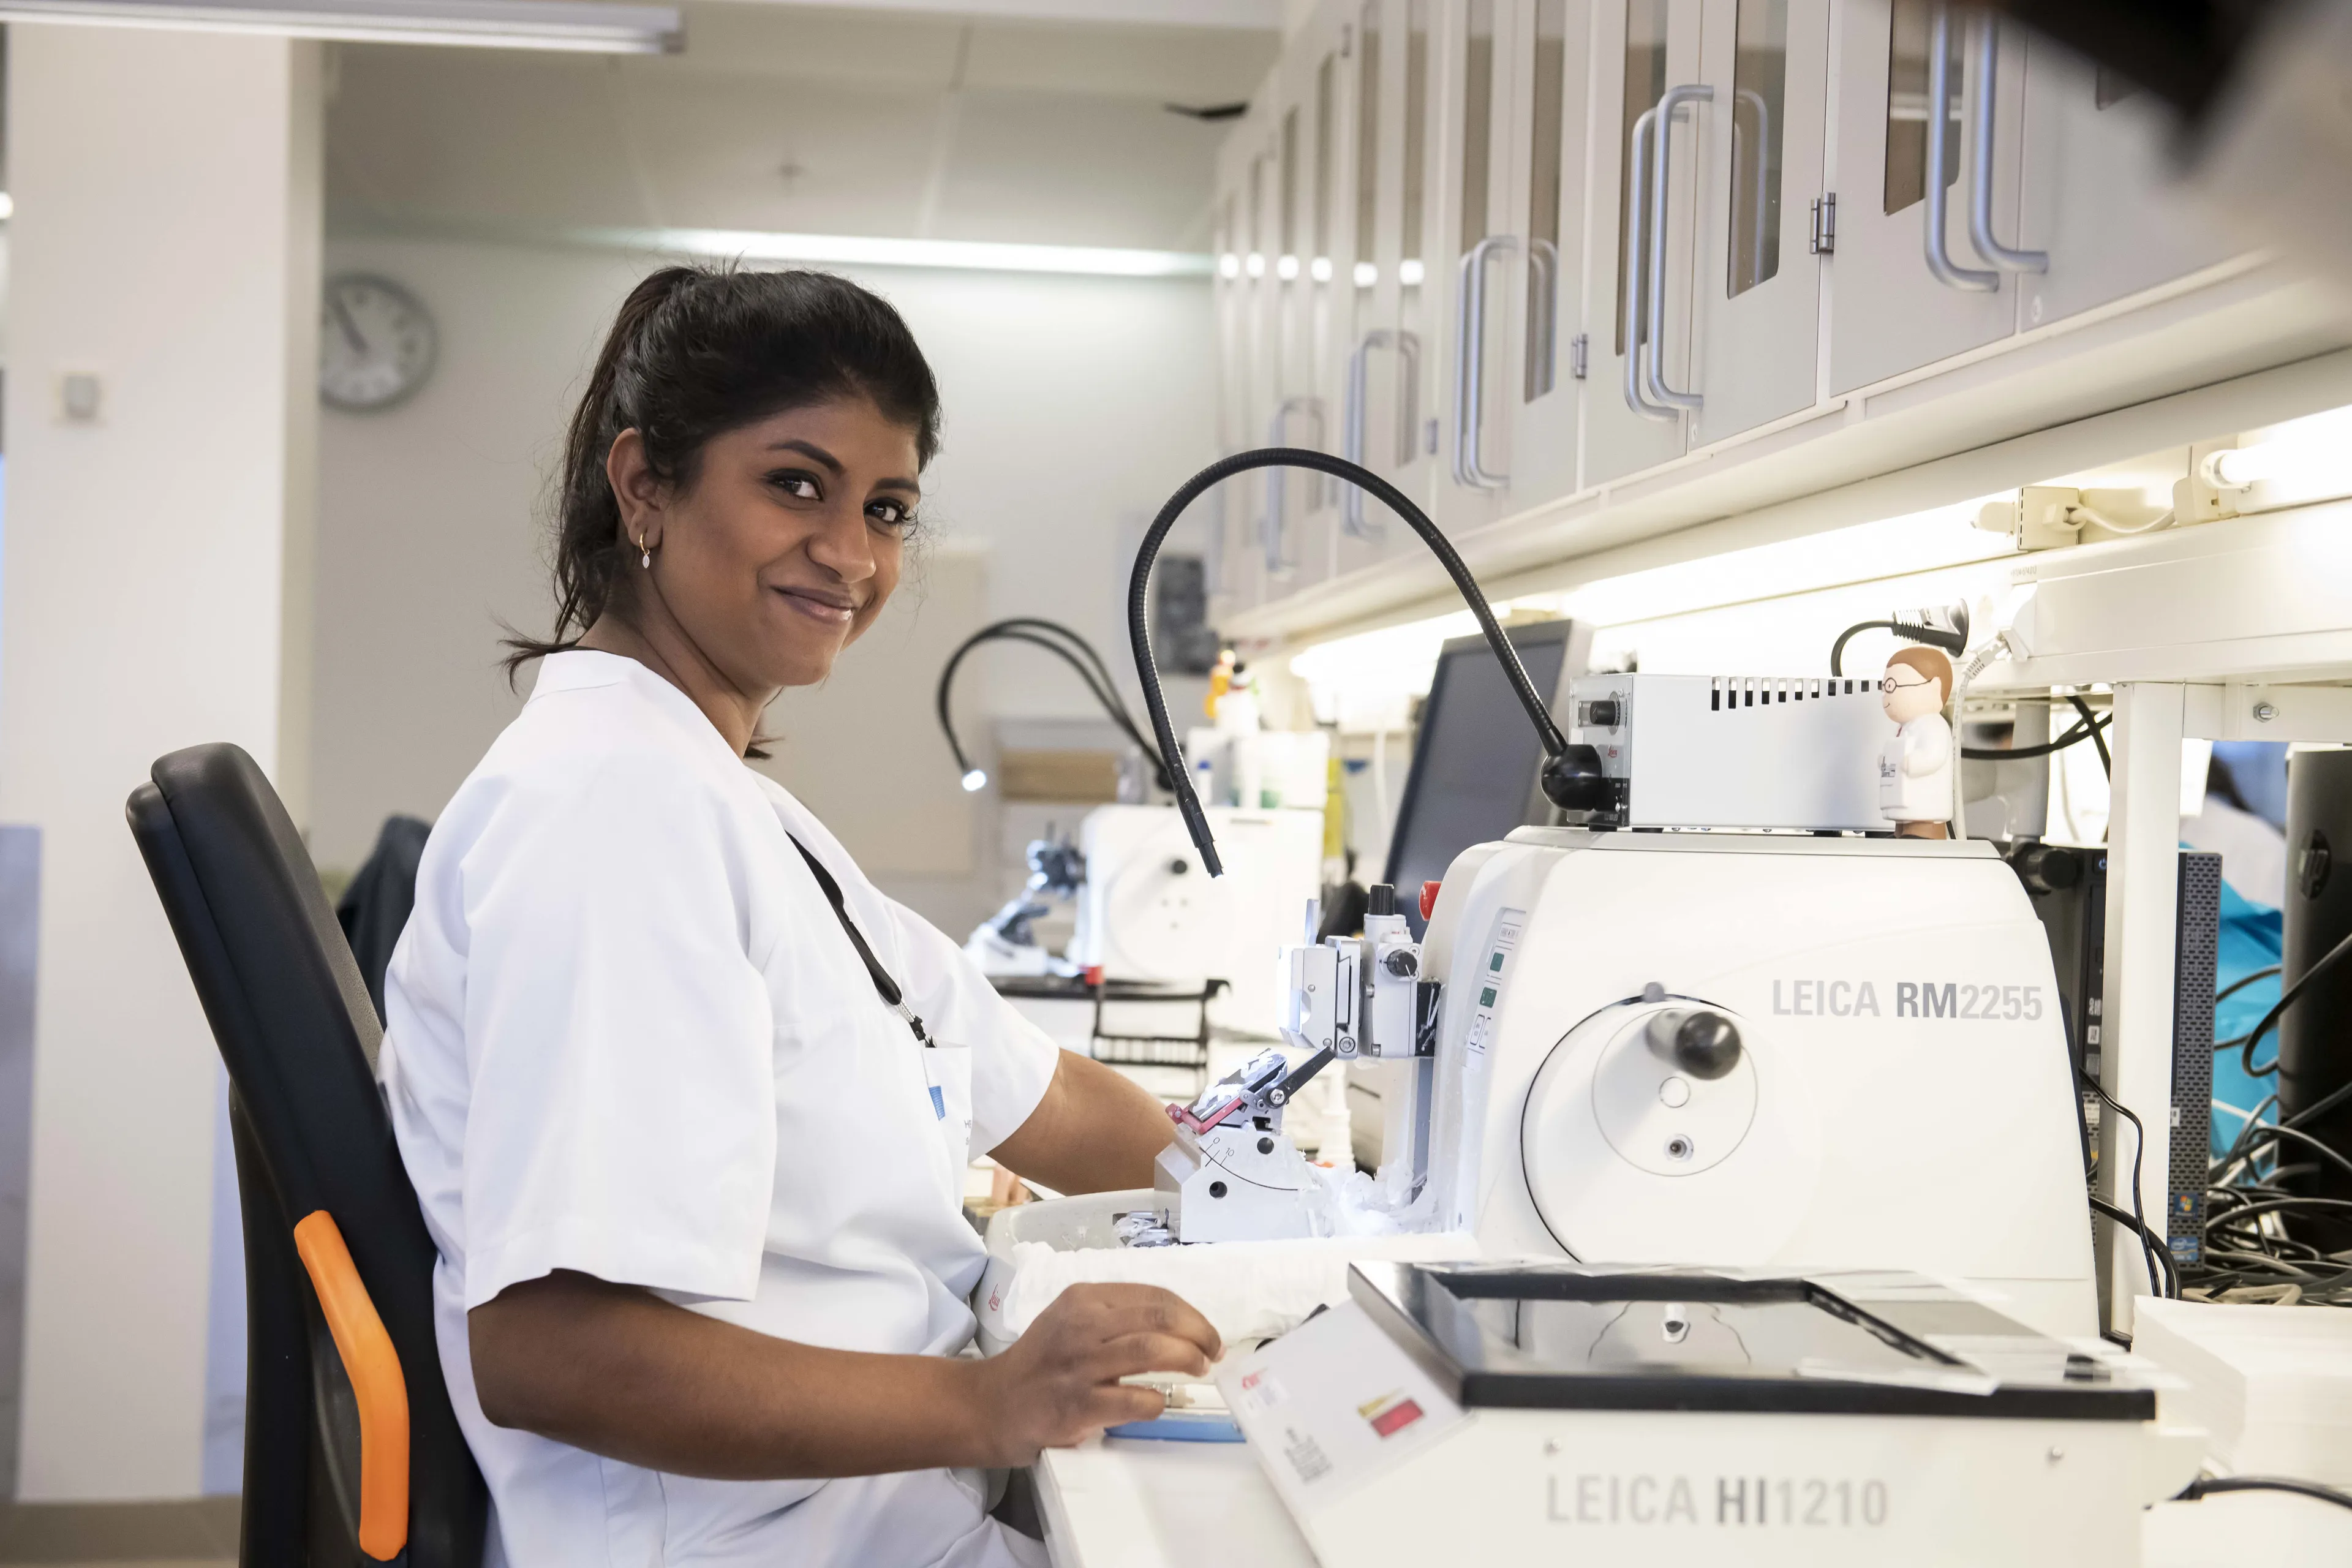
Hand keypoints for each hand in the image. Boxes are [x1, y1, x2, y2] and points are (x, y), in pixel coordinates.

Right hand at [963, 1284, 1221, 1464]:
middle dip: (1199, 1333)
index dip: (1192, 1315)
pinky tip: (1158, 1403)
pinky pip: (1136, 1399)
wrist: (993, 1405)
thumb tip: (1176, 1323)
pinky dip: (1158, 1401)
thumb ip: (1114, 1314)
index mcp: (1084, 1299)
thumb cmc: (1040, 1362)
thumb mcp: (1070, 1319)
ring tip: (1199, 1369)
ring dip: (1187, 1359)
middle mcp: (1083, 1325)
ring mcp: (1081, 1365)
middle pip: (1160, 1318)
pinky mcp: (1079, 1405)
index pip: (1155, 1297)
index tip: (1206, 1333)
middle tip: (1213, 1351)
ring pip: (1152, 1350)